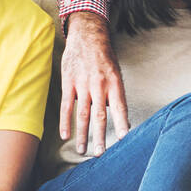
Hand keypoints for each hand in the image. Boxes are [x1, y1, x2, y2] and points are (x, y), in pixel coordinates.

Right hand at [59, 12, 128, 154]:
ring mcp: (82, 85)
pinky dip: (66, 122)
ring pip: (83, 115)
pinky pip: (67, 106)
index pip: (120, 107)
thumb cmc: (104, 58)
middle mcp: (99, 85)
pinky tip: (66, 136)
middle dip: (101, 137)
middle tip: (101, 154)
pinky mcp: (68, 83)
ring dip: (83, 135)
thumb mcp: (116, 73)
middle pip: (100, 116)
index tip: (125, 139)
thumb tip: (119, 117)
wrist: (87, 36)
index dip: (122, 123)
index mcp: (114, 83)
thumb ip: (116, 95)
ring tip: (84, 151)